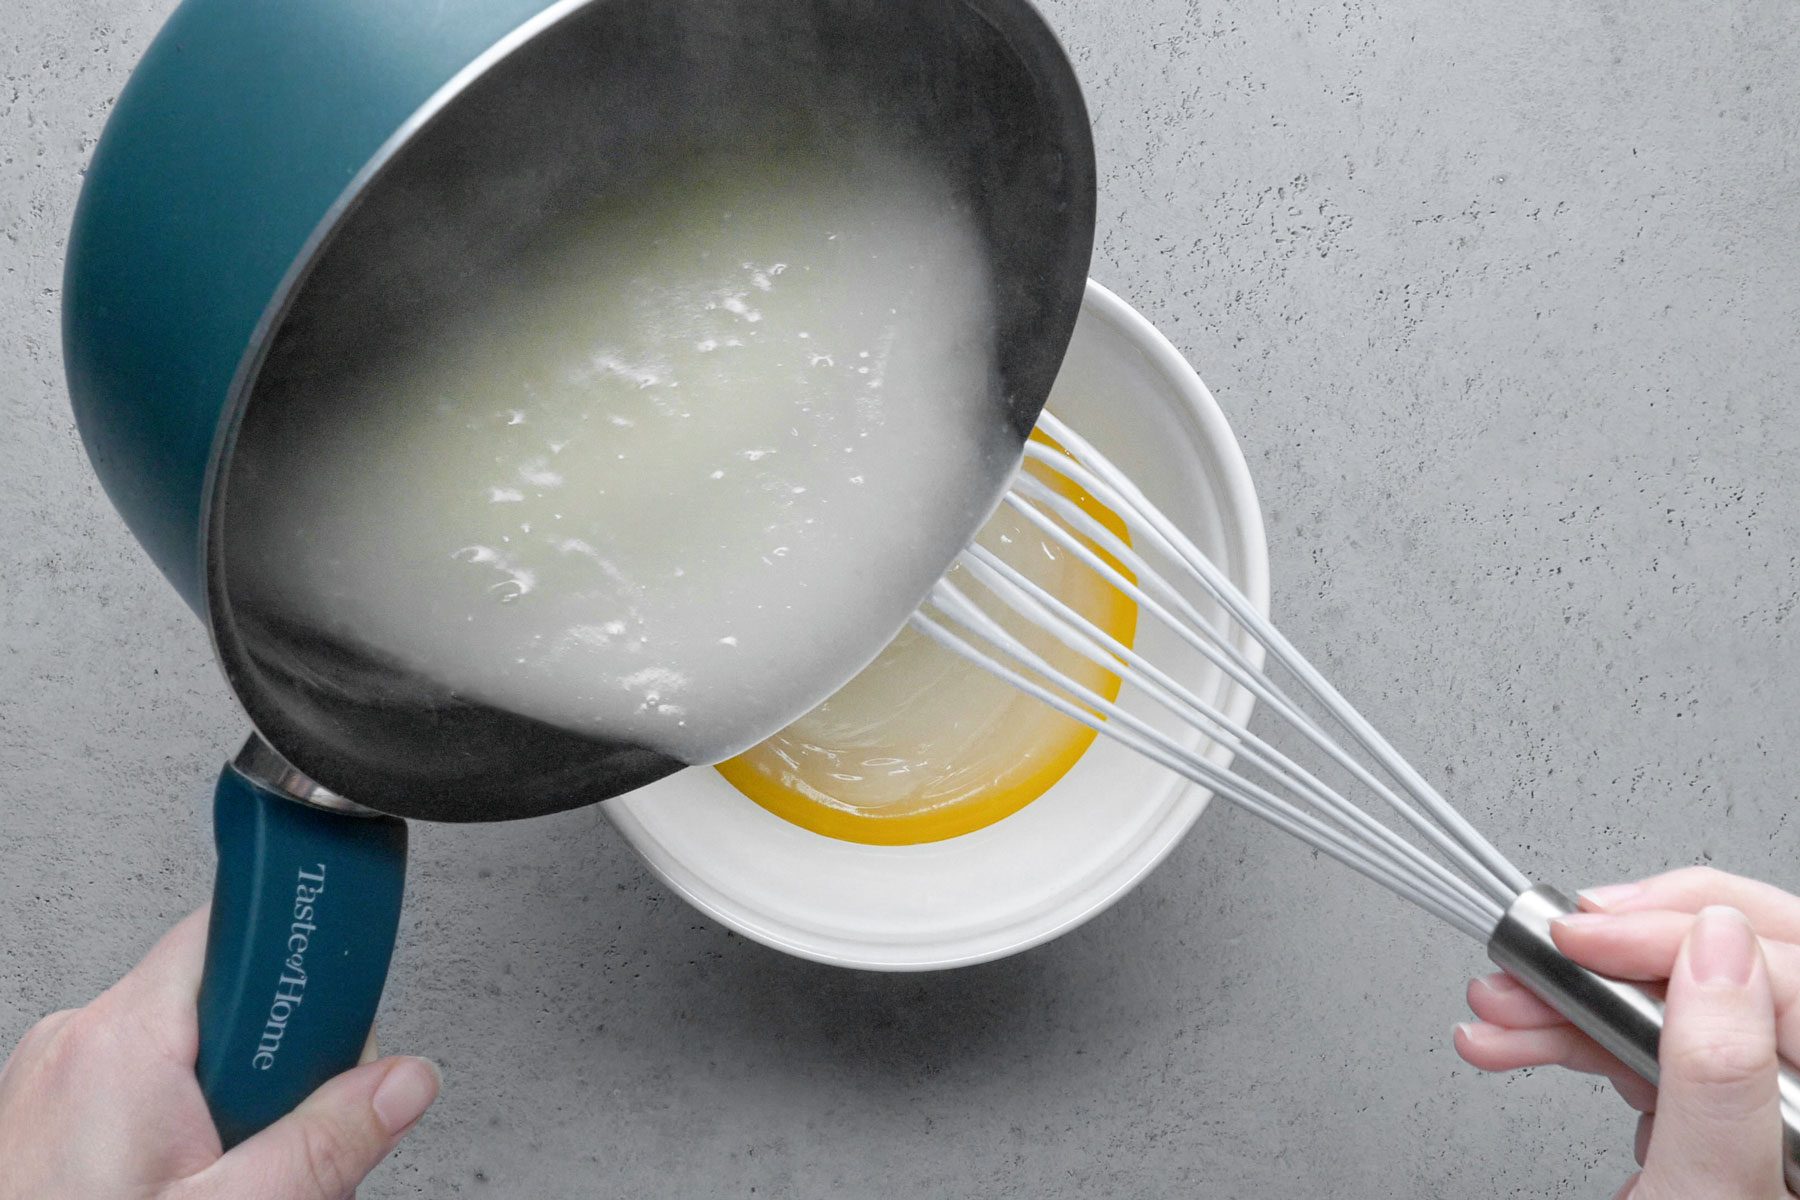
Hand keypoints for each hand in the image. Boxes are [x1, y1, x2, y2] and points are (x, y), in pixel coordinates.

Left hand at [0, 908, 439, 1199]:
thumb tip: (404, 1082)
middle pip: (228, 1003)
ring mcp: (57, 1074)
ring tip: (222, 1178)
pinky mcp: (49, 1109)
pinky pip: (146, 1083)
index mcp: (123, 1040)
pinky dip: (183, 1123)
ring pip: (192, 1047)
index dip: (302, 982)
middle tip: (270, 1146)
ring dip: (232, 1103)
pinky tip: (186, 1178)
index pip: (239, 936)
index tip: (330, 1042)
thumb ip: (325, 1141)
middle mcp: (79, 1038)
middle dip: (276, 1067)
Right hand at [1455, 867, 1799, 1197]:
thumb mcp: (1705, 1195)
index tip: (1582, 938)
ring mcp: (1766, 1106)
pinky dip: (1571, 1034)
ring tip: (1498, 1010)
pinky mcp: (1713, 1114)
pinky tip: (1519, 1041)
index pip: (1783, 962)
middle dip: (1620, 950)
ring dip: (1570, 996)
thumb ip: (1717, 1072)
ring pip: (1675, 998)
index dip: (1677, 931)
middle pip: (1736, 960)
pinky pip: (1646, 1040)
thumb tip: (1712, 943)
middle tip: (1544, 953)